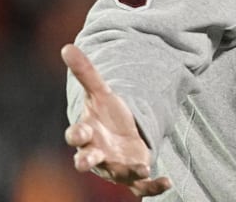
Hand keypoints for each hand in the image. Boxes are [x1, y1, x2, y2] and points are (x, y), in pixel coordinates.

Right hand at [62, 44, 172, 196]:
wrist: (119, 137)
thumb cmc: (105, 116)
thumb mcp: (100, 92)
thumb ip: (86, 72)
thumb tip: (67, 46)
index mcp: (86, 134)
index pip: (75, 136)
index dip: (76, 134)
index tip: (79, 132)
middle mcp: (96, 154)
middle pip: (86, 160)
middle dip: (85, 161)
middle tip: (84, 162)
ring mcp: (113, 166)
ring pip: (116, 174)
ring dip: (127, 171)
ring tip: (142, 167)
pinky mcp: (131, 175)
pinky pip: (140, 187)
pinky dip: (152, 188)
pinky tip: (167, 182)